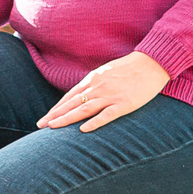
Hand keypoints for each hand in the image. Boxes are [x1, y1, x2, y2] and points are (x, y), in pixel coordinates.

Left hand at [39, 52, 170, 132]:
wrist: (152, 63)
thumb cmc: (130, 68)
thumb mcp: (107, 72)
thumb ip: (94, 83)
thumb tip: (82, 94)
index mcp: (93, 80)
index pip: (70, 96)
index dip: (57, 108)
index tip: (46, 118)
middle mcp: (98, 87)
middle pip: (72, 103)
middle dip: (55, 115)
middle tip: (40, 126)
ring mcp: (110, 95)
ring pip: (83, 109)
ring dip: (66, 119)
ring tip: (52, 128)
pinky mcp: (124, 103)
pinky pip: (106, 114)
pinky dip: (94, 122)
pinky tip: (83, 130)